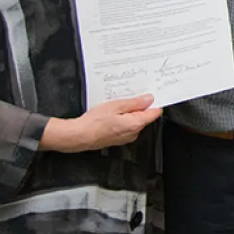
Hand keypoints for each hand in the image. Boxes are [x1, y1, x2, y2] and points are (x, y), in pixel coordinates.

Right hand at [40, 94, 160, 152]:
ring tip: (117, 105)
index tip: (151, 94)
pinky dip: (123, 119)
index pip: (155, 113)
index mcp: (136, 124)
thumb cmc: (95, 122)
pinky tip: (113, 114)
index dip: (154, 102)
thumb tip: (149, 99)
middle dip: (139, 106)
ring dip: (130, 112)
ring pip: (135, 121)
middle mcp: (134, 133)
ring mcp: (126, 137)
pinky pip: (126, 126)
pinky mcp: (118, 139)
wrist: (79, 136)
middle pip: (145, 116)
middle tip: (129, 96)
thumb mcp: (117, 106)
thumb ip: (135, 103)